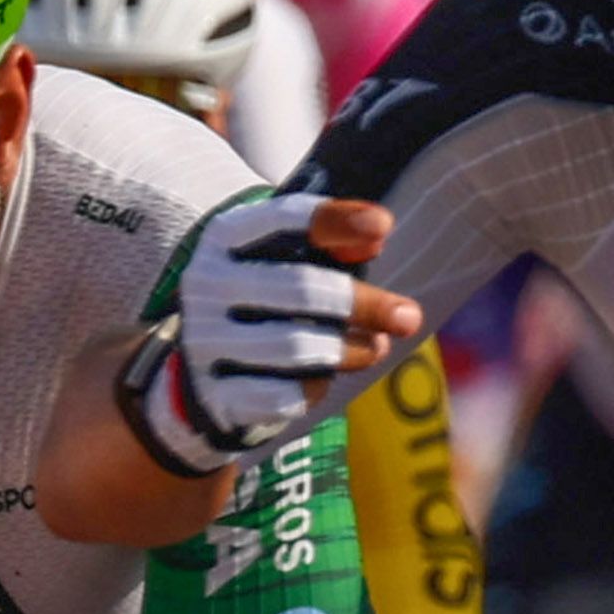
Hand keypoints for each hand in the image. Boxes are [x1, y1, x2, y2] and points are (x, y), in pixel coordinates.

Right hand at [154, 193, 418, 459]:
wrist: (204, 375)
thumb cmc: (265, 305)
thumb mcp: (288, 264)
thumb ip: (331, 246)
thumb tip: (377, 233)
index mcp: (224, 238)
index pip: (280, 219)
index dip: (335, 219)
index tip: (385, 225)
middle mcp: (206, 282)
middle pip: (300, 288)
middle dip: (364, 304)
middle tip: (409, 317)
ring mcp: (205, 338)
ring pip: (297, 346)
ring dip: (350, 351)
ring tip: (378, 348)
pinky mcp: (214, 391)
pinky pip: (284, 394)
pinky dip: (316, 388)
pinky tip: (326, 379)